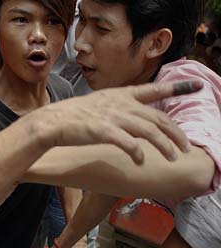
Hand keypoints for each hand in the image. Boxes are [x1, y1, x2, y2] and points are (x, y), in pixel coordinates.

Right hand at [30, 81, 200, 164]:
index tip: (196, 86)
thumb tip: (136, 117)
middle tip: (185, 146)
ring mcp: (112, 117)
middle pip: (157, 116)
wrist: (50, 122)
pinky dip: (138, 152)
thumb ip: (120, 108)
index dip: (176, 88)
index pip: (153, 90)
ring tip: (172, 157)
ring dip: (164, 145)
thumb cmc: (74, 117)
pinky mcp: (102, 131)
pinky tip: (141, 160)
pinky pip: (127, 142)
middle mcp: (120, 104)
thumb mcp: (100, 105)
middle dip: (175, 132)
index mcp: (120, 95)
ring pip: (148, 130)